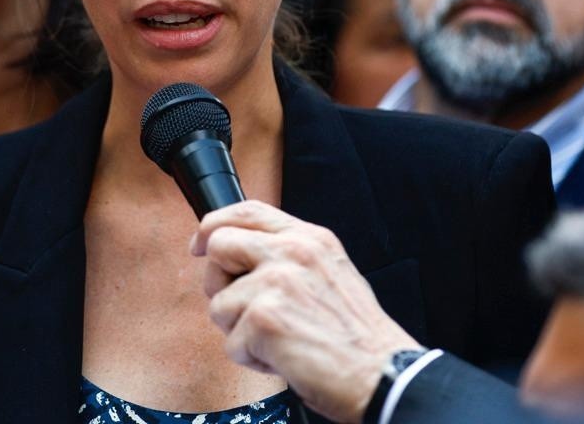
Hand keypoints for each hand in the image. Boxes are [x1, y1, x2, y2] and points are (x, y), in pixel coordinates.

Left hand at [191, 200, 420, 422]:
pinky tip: (282, 357)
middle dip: (220, 282)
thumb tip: (239, 255)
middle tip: (245, 308)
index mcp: (309, 238)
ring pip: (219, 303)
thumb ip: (288, 256)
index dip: (214, 224)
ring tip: (279, 339)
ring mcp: (276, 283)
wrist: (382, 374)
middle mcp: (292, 252)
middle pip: (219, 245)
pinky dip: (252, 358)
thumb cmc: (356, 335)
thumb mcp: (329, 271)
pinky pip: (231, 342)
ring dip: (240, 331)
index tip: (201, 244)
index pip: (247, 210)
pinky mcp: (264, 319)